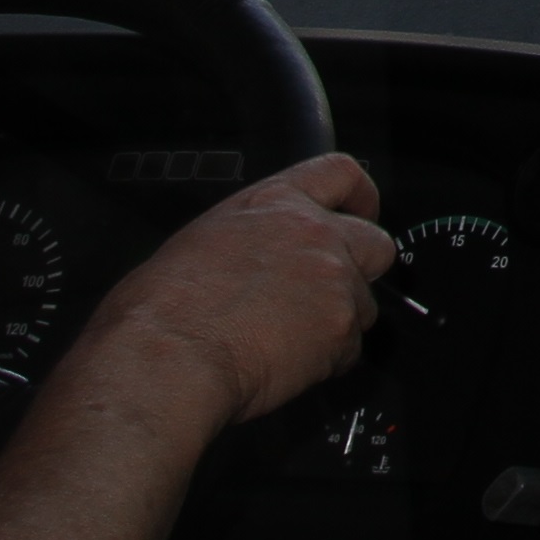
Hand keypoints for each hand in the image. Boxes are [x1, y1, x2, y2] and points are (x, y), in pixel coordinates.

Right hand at [62, 155, 395, 433]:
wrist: (167, 354)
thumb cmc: (161, 308)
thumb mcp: (201, 241)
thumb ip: (250, 239)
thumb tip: (254, 259)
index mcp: (274, 203)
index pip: (341, 173)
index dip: (359, 196)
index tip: (361, 211)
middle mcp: (315, 235)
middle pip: (377, 242)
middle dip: (362, 267)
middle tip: (330, 290)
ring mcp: (335, 282)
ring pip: (365, 304)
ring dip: (338, 320)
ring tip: (289, 341)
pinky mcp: (341, 331)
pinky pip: (350, 349)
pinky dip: (327, 360)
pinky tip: (288, 365)